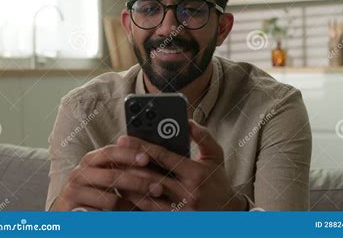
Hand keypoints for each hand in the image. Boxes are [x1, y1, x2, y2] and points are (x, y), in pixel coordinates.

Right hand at [50, 143, 169, 210]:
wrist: (68, 212)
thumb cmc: (93, 191)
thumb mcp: (107, 174)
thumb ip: (121, 165)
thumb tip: (147, 155)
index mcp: (91, 160)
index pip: (110, 152)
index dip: (128, 154)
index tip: (146, 158)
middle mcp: (79, 173)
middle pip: (112, 176)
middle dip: (138, 183)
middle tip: (158, 188)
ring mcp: (72, 193)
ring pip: (109, 200)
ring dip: (131, 206)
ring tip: (147, 209)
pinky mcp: (70, 212)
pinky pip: (99, 216)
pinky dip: (116, 219)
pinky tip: (127, 219)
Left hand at [117, 120, 246, 210]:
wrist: (228, 214)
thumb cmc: (218, 182)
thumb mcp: (216, 156)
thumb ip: (203, 137)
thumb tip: (188, 121)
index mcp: (196, 173)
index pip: (163, 157)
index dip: (142, 146)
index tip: (124, 139)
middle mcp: (187, 193)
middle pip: (150, 177)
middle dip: (129, 165)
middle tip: (113, 155)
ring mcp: (179, 210)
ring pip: (145, 197)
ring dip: (128, 185)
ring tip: (115, 173)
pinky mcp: (173, 221)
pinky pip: (148, 212)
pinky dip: (135, 202)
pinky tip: (125, 192)